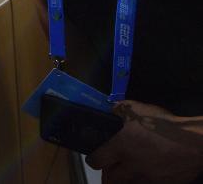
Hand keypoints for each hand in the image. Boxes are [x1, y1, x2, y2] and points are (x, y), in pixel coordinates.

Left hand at [87, 103, 202, 182]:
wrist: (193, 141)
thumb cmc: (164, 124)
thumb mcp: (137, 109)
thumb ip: (119, 109)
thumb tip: (111, 109)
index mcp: (120, 148)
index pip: (96, 161)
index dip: (93, 160)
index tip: (95, 158)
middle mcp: (131, 166)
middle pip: (110, 180)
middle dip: (107, 176)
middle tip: (110, 170)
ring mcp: (148, 177)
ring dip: (125, 179)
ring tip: (127, 172)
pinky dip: (145, 181)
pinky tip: (148, 173)